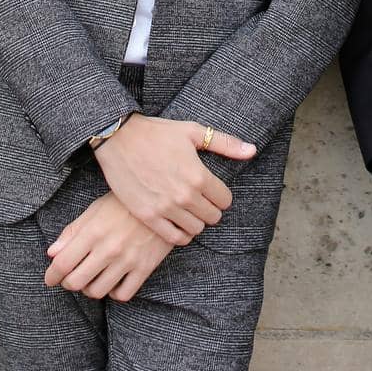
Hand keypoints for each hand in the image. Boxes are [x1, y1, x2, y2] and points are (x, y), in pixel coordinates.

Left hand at [44, 192, 171, 301]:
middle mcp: (108, 248)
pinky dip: (114, 292)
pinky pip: (122, 294)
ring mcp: (127, 260)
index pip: (62, 264)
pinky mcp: (145, 268)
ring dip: (90, 288)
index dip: (51, 275)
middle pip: (76, 282)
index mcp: (93, 231)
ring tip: (93, 277)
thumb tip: (52, 254)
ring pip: (97, 291)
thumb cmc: (125, 203)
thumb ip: (73, 231)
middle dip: (69, 283)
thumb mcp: (96, 209)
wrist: (164, 199)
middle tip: (72, 277)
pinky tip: (114, 280)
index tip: (50, 278)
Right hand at [94, 115, 255, 245]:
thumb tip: (252, 150)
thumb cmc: (157, 133)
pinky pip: (174, 238)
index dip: (222, 195)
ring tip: (189, 210)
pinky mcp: (148, 216)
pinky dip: (180, 234)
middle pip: (212, 218)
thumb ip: (225, 143)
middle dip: (211, 209)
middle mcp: (184, 196)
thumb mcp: (193, 132)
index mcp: (198, 175)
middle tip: (202, 200)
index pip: (225, 200)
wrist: (119, 139)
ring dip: (196, 222)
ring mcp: (165, 208)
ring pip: (195, 230)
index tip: (214, 190)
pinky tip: (177, 222)